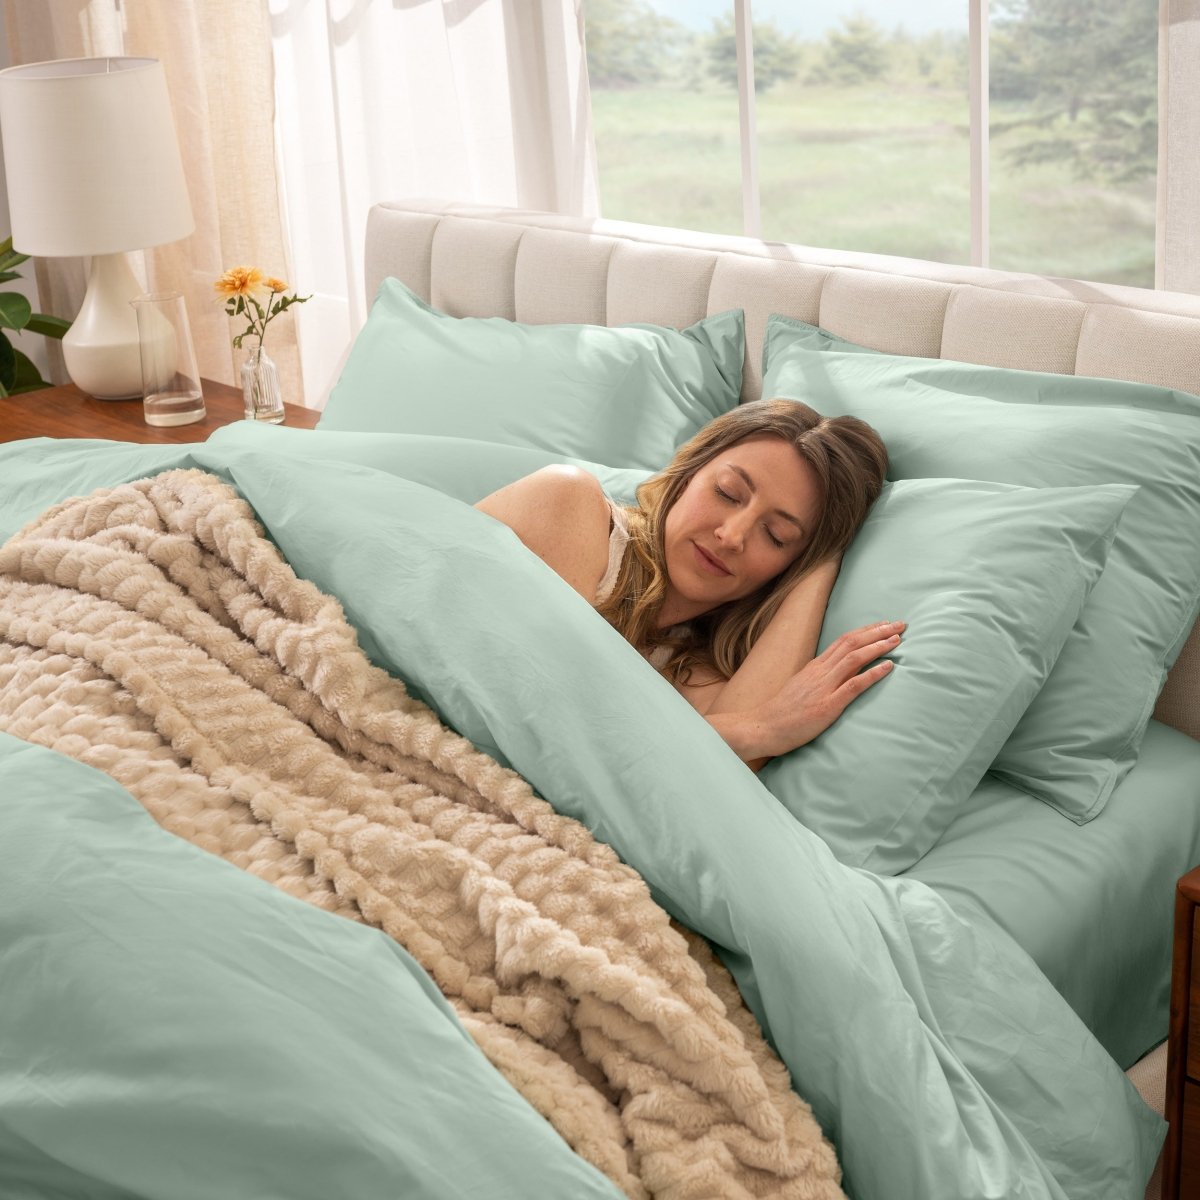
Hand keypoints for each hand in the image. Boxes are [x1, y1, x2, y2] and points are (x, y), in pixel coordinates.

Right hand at [744, 620, 903, 760]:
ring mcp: (824, 687)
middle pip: (852, 643)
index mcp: (814, 667)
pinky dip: (873, 673)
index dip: (866, 631)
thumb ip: (818, 679)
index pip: (844, 640)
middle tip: (900, 625)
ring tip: (897, 640)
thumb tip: (834, 673)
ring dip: (879, 647)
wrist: (763, 727)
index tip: (883, 625)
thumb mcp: (800, 687)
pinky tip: (889, 667)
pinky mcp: (828, 705)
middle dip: (878, 632)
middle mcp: (820, 671)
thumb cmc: (781, 712)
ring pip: (855, 658)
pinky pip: (855, 685)